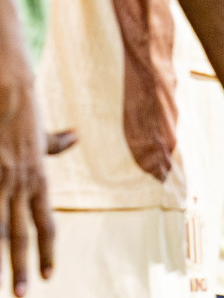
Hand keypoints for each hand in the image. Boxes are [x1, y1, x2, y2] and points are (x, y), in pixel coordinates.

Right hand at [0, 66, 52, 295]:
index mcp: (37, 178)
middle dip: (20, 266)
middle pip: (20, 233)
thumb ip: (53, 144)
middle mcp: (19, 182)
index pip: (45, 222)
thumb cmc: (19, 110)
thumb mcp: (39, 131)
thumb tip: (73, 137)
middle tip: (21, 294)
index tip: (46, 275)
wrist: (6, 88)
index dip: (46, 250)